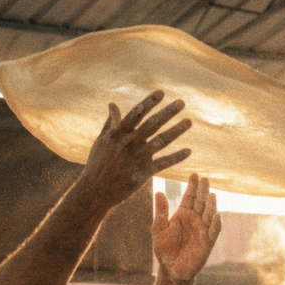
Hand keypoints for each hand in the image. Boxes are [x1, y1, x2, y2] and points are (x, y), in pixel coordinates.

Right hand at [80, 90, 192, 208]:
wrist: (95, 191)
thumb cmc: (98, 163)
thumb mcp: (102, 141)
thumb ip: (110, 122)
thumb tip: (112, 104)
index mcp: (118, 134)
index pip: (136, 114)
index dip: (149, 103)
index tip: (161, 93)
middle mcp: (129, 143)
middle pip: (152, 124)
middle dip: (167, 112)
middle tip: (181, 102)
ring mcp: (137, 158)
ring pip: (160, 141)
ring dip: (176, 131)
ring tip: (189, 122)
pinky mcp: (143, 173)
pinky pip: (163, 163)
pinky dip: (176, 157)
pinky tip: (188, 151)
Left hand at [153, 174, 220, 281]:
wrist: (171, 269)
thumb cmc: (164, 249)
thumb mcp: (158, 229)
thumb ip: (161, 212)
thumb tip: (159, 192)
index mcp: (183, 214)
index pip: (189, 197)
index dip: (192, 186)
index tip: (194, 175)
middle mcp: (195, 219)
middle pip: (201, 202)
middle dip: (203, 191)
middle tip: (205, 179)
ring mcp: (203, 229)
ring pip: (209, 214)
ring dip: (211, 205)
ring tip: (211, 195)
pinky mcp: (208, 241)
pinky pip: (213, 231)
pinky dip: (216, 224)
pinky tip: (217, 216)